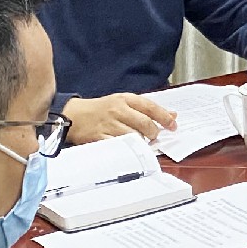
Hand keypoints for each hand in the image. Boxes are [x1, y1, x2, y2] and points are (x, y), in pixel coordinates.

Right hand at [64, 92, 178, 142]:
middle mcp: (117, 110)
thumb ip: (147, 109)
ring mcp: (108, 124)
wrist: (73, 115)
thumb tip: (172, 115)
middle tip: (154, 136)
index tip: (173, 126)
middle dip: (154, 132)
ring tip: (140, 142)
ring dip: (141, 142)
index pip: (150, 107)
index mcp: (125, 99)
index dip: (164, 117)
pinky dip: (127, 148)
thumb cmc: (101, 110)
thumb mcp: (123, 102)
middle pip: (144, 123)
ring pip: (134, 136)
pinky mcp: (99, 138)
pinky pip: (119, 145)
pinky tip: (129, 148)